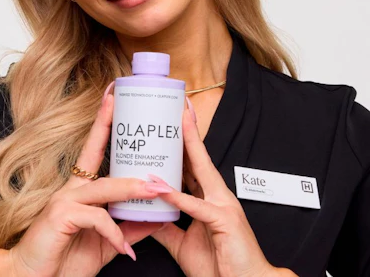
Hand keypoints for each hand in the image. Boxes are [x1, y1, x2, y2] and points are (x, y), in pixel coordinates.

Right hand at [6, 82, 165, 276]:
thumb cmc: (63, 261)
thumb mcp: (105, 244)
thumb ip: (127, 229)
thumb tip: (156, 218)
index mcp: (79, 191)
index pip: (93, 150)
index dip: (103, 124)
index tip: (113, 98)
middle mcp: (70, 190)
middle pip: (97, 156)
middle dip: (117, 135)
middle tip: (139, 120)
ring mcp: (63, 201)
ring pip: (105, 188)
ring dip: (133, 190)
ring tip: (158, 191)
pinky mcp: (59, 216)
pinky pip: (97, 218)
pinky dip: (115, 234)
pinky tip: (125, 249)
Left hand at [149, 97, 295, 276]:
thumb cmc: (220, 267)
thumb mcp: (182, 244)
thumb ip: (165, 228)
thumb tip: (145, 216)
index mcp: (210, 200)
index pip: (194, 166)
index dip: (184, 144)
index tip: (173, 123)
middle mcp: (219, 197)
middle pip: (200, 159)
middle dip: (189, 133)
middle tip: (178, 108)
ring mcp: (224, 206)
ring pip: (201, 173)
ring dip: (186, 150)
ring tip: (174, 128)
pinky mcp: (224, 221)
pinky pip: (196, 207)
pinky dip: (178, 197)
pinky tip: (162, 188)